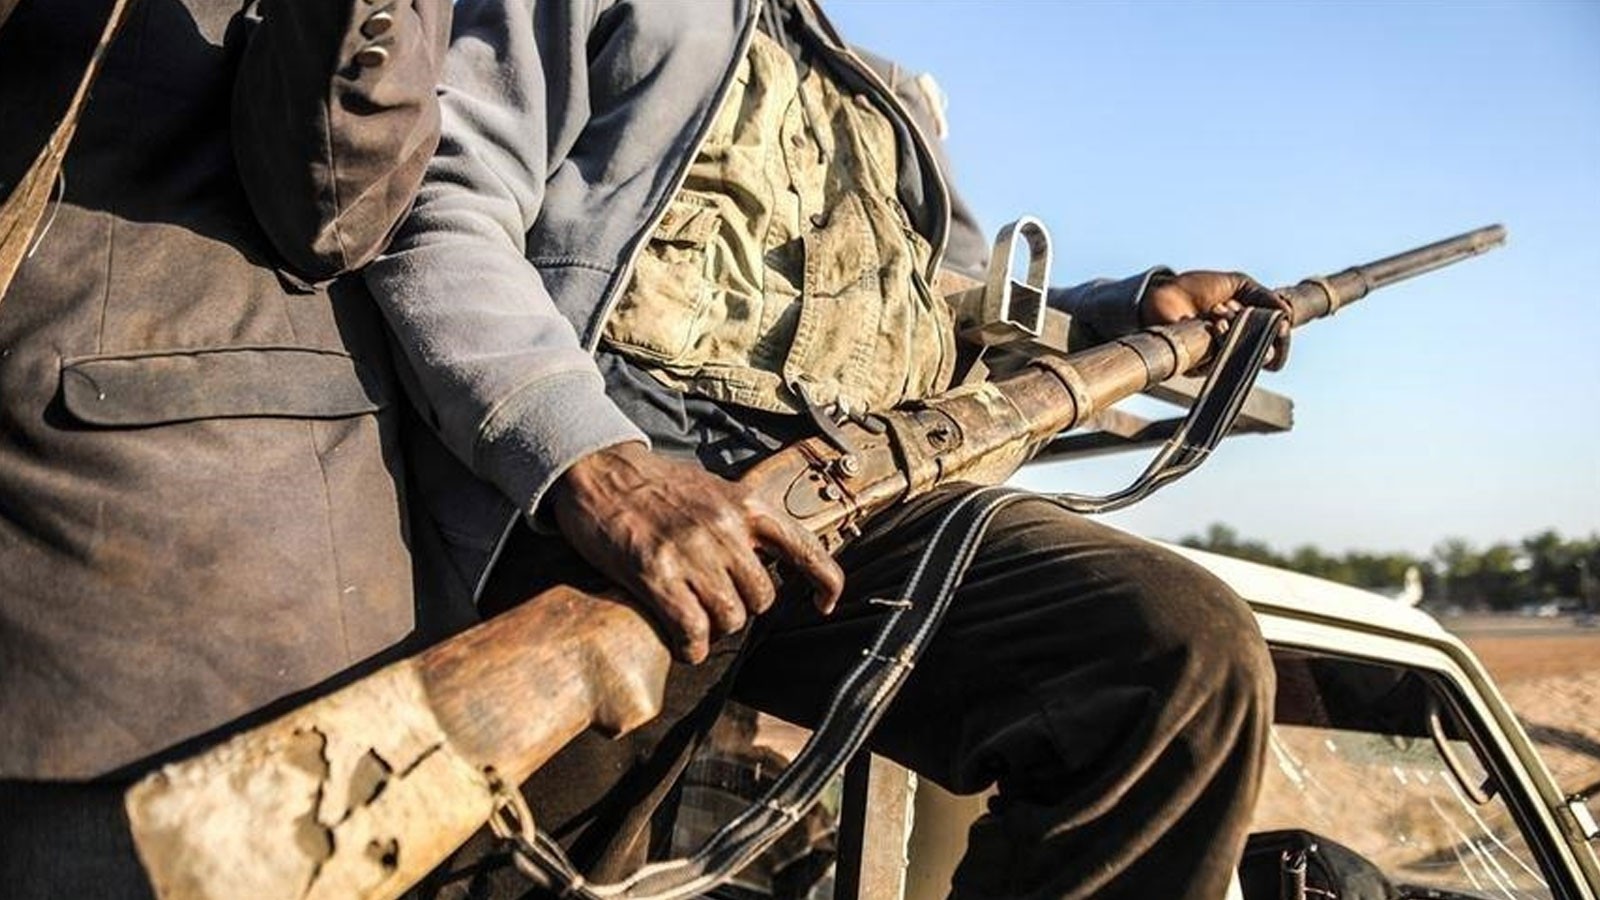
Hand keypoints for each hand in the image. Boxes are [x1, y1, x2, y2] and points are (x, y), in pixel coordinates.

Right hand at [549, 442, 844, 662]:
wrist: (599, 471)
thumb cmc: (655, 486)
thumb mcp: (713, 490)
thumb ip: (742, 522)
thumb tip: (767, 560)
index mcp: (745, 506)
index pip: (804, 549)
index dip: (825, 583)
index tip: (824, 604)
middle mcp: (724, 529)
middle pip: (762, 598)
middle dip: (743, 609)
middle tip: (718, 606)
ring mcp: (691, 552)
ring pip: (730, 618)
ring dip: (715, 629)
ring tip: (696, 621)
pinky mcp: (656, 574)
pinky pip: (692, 630)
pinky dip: (691, 647)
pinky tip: (682, 644)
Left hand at [1139, 270, 1291, 369]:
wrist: (1166, 291)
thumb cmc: (1197, 288)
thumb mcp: (1237, 284)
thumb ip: (1264, 297)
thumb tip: (1288, 316)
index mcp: (1246, 332)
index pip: (1274, 349)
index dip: (1282, 341)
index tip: (1282, 325)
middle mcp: (1233, 349)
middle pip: (1264, 359)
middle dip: (1262, 334)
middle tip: (1247, 314)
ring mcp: (1215, 360)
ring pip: (1242, 356)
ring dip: (1236, 329)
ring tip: (1220, 311)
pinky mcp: (1196, 365)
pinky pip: (1219, 359)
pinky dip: (1220, 337)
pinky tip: (1212, 321)